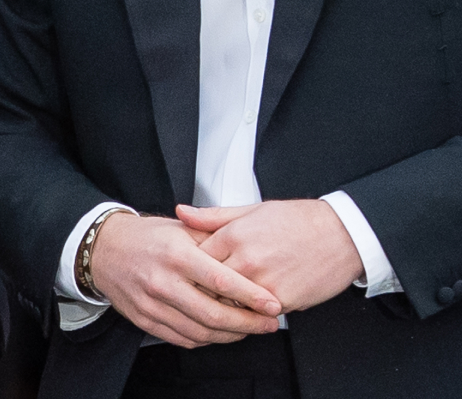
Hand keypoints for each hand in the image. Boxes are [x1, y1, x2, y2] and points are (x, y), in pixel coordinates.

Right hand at [89, 211, 282, 347]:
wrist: (104, 250)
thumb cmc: (146, 237)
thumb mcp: (180, 227)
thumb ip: (213, 239)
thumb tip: (247, 254)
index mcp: (175, 254)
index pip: (221, 280)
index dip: (251, 296)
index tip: (273, 304)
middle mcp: (163, 281)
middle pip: (214, 313)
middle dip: (248, 323)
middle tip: (268, 323)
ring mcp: (152, 304)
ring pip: (201, 331)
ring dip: (231, 335)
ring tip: (249, 329)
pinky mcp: (145, 320)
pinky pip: (184, 339)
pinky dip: (207, 339)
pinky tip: (220, 331)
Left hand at [177, 200, 364, 312]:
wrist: (339, 235)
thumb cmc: (296, 220)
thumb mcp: (250, 209)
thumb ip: (212, 216)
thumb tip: (182, 212)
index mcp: (234, 236)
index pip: (196, 258)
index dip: (191, 265)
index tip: (190, 267)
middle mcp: (246, 261)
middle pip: (209, 285)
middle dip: (204, 287)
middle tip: (203, 285)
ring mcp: (264, 284)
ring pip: (230, 303)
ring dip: (227, 301)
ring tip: (229, 294)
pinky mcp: (282, 302)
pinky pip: (255, 313)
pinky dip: (250, 310)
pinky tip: (251, 301)